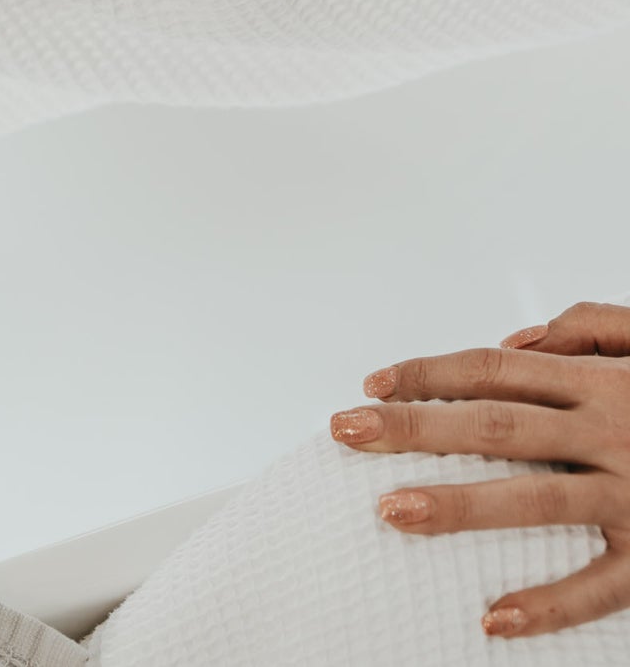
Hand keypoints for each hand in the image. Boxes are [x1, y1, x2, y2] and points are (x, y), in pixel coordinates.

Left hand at [330, 301, 629, 637]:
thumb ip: (592, 329)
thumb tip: (514, 341)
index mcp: (605, 385)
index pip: (494, 371)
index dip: (428, 374)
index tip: (372, 386)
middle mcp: (614, 436)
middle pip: (496, 425)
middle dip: (414, 428)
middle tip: (345, 431)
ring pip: (536, 500)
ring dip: (461, 505)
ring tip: (392, 511)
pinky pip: (601, 588)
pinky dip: (548, 606)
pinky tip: (494, 619)